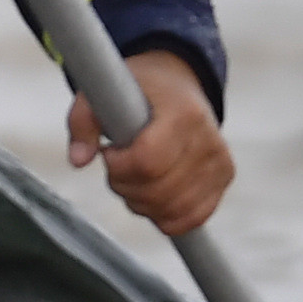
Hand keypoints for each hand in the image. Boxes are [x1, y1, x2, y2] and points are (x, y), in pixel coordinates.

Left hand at [94, 46, 231, 233]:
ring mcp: (220, 162)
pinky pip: (191, 219)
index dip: (119, 167)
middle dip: (125, 186)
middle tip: (118, 165)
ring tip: (134, 176)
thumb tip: (78, 161)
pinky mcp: (224, 178)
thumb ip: (82, 122)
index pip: (148, 162)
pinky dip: (164, 215)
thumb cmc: (138, 89)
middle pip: (158, 192)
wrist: (179, 82)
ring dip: (142, 203)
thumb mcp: (103, 90)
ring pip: (173, 211)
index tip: (110, 152)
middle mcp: (209, 139)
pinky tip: (152, 193)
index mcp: (182, 113)